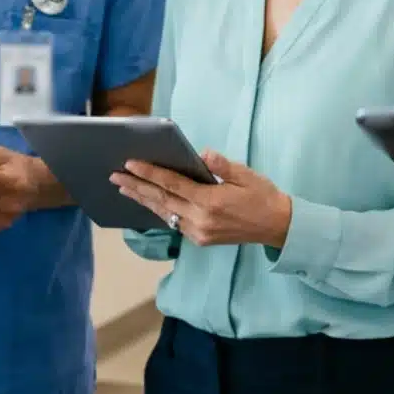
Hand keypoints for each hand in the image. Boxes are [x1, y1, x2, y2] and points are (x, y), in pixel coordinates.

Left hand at [111, 151, 293, 248]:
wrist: (277, 226)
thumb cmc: (263, 196)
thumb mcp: (246, 175)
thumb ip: (221, 165)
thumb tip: (201, 154)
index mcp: (210, 201)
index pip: (172, 184)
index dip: (150, 173)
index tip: (131, 164)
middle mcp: (200, 219)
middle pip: (161, 200)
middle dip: (136, 187)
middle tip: (115, 176)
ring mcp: (198, 232)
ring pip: (164, 213)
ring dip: (143, 200)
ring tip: (123, 188)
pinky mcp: (200, 239)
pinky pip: (174, 223)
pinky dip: (159, 210)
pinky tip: (148, 202)